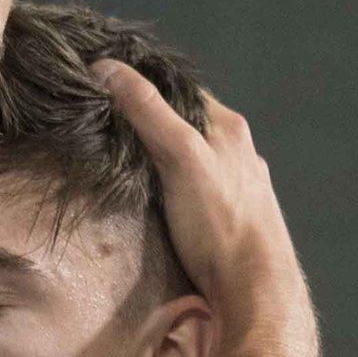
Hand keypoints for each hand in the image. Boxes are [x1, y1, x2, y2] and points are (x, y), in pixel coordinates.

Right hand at [94, 61, 304, 318]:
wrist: (253, 289)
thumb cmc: (220, 222)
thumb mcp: (179, 156)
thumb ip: (146, 111)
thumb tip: (107, 67)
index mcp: (229, 128)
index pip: (179, 90)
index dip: (143, 85)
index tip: (105, 89)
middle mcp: (236, 153)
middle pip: (184, 124)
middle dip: (148, 124)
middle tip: (104, 130)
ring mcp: (234, 187)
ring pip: (190, 160)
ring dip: (159, 160)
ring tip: (121, 166)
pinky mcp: (228, 218)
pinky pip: (194, 191)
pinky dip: (170, 189)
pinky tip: (153, 203)